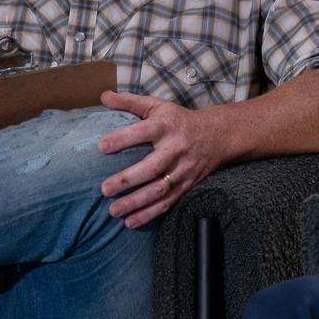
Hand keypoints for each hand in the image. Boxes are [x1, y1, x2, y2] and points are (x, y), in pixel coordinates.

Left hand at [97, 92, 227, 228]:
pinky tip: (130, 222)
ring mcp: (182, 170)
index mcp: (166, 126)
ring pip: (159, 190)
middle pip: (152, 167)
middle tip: (105, 189)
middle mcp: (175, 149)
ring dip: (136, 203)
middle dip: (128, 179)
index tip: (101, 147)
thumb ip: (130, 102)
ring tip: (114, 211)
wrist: (217, 136)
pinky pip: (167, 203)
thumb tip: (103, 96)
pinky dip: (149, 214)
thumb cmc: (179, 120)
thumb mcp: (158, 106)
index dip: (123, 139)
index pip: (143, 131)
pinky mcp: (186, 185)